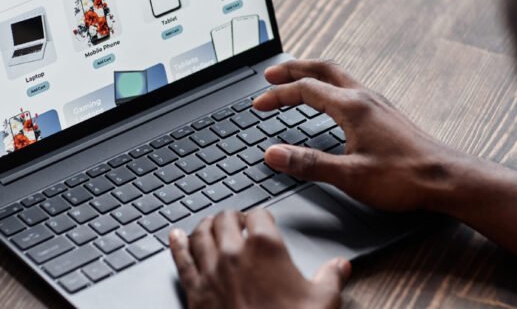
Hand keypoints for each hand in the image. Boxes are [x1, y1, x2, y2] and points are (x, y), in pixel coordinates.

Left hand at [169, 209, 350, 308]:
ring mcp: (211, 271)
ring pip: (200, 234)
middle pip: (225, 219)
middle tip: (237, 221)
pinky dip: (177, 245)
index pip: (259, 215)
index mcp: (266, 247)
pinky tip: (175, 237)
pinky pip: (181, 260)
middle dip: (232, 218)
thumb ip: (332, 277)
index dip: (262, 216)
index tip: (264, 220)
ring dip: (205, 226)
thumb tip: (341, 266)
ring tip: (209, 224)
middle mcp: (234, 253)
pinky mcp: (195, 291)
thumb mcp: (322, 302)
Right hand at [254, 60, 462, 212]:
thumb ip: (308, 164)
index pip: (306, 90)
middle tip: (271, 74)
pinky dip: (330, 86)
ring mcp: (377, 103)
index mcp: (353, 107)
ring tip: (295, 79)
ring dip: (312, 74)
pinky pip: (350, 88)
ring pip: (338, 76)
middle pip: (323, 70)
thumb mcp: (349, 176)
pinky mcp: (385, 114)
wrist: (445, 179)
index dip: (277, 95)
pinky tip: (330, 102)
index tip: (258, 104)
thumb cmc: (404, 178)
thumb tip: (273, 154)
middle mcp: (365, 97)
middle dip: (293, 69)